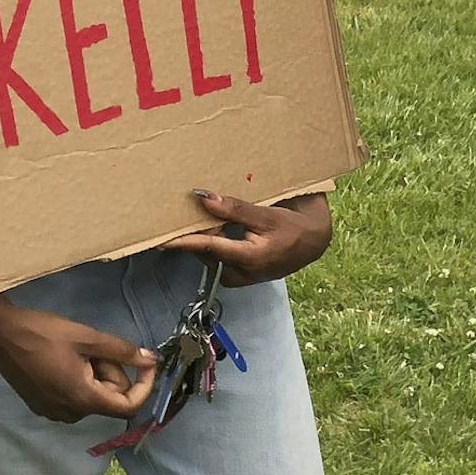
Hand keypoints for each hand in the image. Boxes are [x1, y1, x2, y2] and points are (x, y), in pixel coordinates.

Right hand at [0, 295, 158, 422]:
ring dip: (94, 374)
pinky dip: (78, 379)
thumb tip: (152, 360)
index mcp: (83, 399)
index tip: (146, 363)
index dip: (144, 386)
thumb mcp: (87, 337)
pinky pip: (74, 397)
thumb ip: (122, 351)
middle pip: (108, 397)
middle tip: (93, 346)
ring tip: (75, 350)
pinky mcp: (41, 405)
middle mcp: (70, 414)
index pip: (127, 407)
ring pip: (92, 396)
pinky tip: (62, 359)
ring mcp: (53, 412)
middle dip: (110, 371)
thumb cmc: (43, 333)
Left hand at [165, 190, 332, 286]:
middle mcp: (241, 272)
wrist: (315, 242)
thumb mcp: (267, 215)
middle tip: (176, 215)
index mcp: (249, 258)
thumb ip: (235, 209)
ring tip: (190, 218)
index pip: (207, 248)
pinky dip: (212, 243)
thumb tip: (203, 198)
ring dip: (201, 239)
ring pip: (210, 256)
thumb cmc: (295, 226)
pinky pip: (218, 258)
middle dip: (191, 236)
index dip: (182, 243)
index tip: (160, 240)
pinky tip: (211, 227)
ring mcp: (240, 276)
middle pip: (205, 253)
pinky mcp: (241, 273)